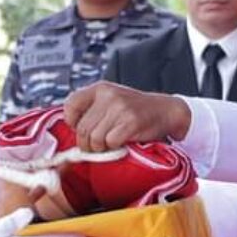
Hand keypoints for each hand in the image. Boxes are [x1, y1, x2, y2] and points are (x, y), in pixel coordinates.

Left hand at [63, 82, 191, 151]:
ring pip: (95, 139)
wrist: (166, 110)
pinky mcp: (130, 121)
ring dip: (101, 148)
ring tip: (111, 144)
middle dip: (87, 144)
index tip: (82, 130)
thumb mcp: (111, 101)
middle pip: (82, 129)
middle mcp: (107, 95)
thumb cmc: (134, 111)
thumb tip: (72, 132)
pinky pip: (111, 142)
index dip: (73, 123)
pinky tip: (122, 143)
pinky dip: (115, 148)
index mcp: (99, 88)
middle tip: (98, 146)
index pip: (70, 105)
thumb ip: (92, 110)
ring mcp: (119, 107)